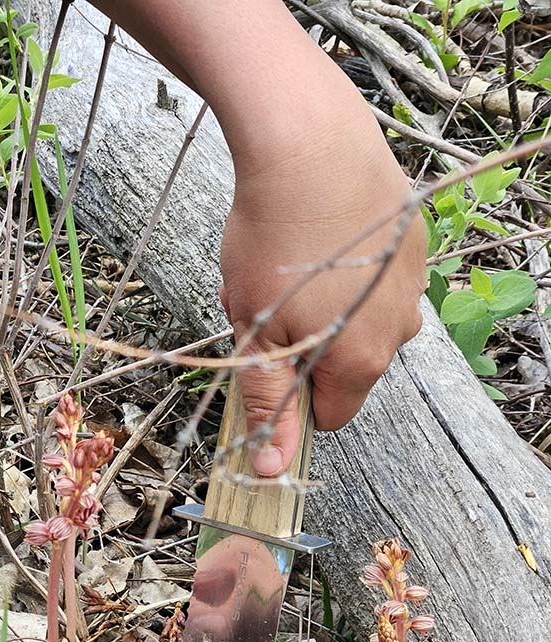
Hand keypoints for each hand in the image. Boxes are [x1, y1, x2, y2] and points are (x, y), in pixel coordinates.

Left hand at [220, 111, 426, 475]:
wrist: (310, 145)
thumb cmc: (275, 242)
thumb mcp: (256, 332)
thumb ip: (268, 404)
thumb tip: (272, 471)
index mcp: (361, 363)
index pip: (332, 417)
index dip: (294, 398)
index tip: (267, 362)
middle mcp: (398, 331)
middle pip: (348, 368)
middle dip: (306, 350)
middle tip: (266, 306)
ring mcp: (409, 286)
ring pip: (362, 323)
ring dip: (326, 312)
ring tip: (289, 267)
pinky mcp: (411, 244)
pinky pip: (376, 282)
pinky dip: (348, 274)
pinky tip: (319, 240)